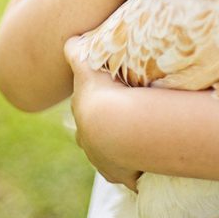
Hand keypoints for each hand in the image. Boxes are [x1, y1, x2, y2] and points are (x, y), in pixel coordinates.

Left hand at [65, 37, 140, 191]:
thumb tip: (69, 39)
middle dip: (105, 136)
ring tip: (139, 147)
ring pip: (113, 161)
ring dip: (124, 155)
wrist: (115, 126)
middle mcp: (91, 146)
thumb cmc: (102, 93)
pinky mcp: (124, 176)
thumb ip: (75, 52)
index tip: (105, 106)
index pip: (86, 117)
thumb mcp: (86, 67)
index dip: (95, 110)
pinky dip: (140, 173)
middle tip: (122, 126)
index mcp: (83, 122)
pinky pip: (133, 178)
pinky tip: (149, 168)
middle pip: (95, 142)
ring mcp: (107, 164)